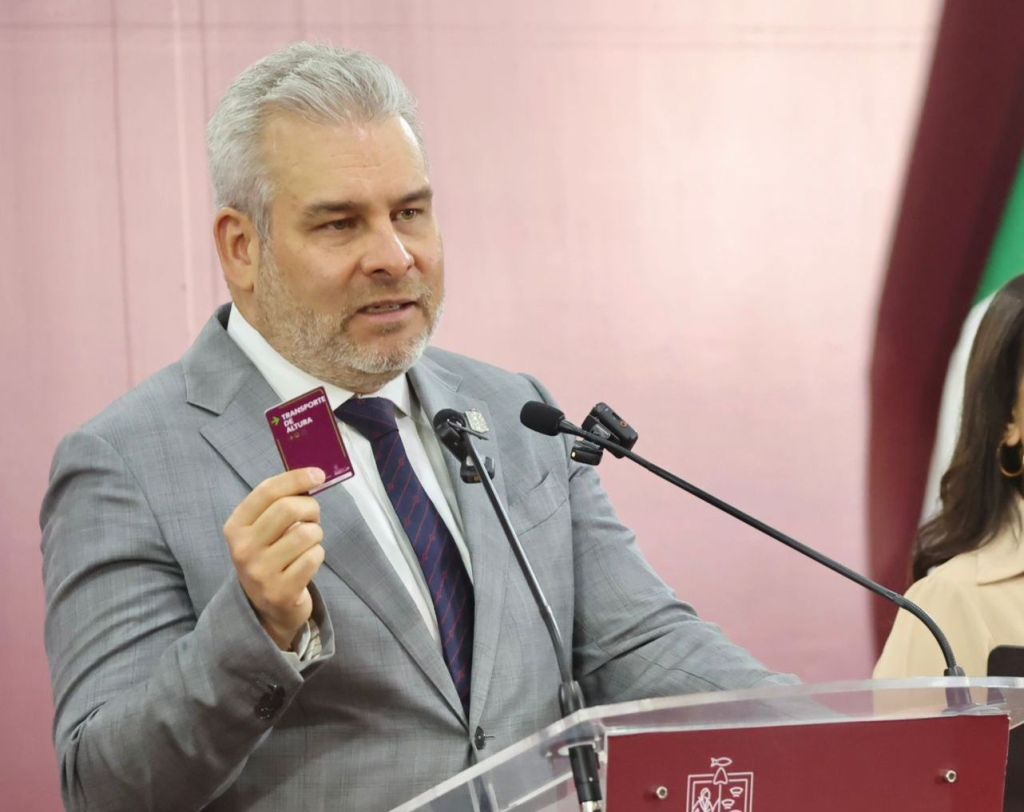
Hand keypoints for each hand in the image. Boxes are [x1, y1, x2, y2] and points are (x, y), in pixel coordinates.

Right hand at [223, 467, 326, 649]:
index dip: (296, 478)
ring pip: (306, 534)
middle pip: (288, 508)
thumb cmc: (270, 557)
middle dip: (311, 508)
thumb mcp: (263, 530)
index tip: (319, 474)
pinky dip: (318, 555)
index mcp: (235, 527)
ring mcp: (260, 572)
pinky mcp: (281, 591)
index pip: (267, 491)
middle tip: (313, 517)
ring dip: (316, 535)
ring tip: (307, 544)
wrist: (266, 608)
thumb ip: (280, 503)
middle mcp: (243, 549)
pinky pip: (314, 557)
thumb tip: (313, 476)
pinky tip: (307, 563)